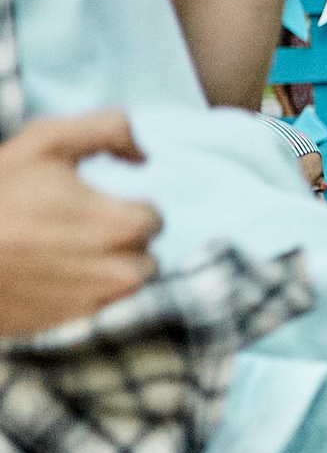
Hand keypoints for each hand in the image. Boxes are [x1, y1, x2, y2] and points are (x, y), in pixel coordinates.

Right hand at [0, 110, 162, 336]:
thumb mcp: (47, 142)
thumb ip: (110, 130)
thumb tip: (145, 151)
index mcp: (122, 227)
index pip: (155, 217)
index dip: (126, 204)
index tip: (94, 201)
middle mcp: (119, 273)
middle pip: (143, 251)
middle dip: (118, 236)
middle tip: (73, 222)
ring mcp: (95, 303)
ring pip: (124, 280)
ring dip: (106, 263)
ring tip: (60, 246)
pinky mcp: (69, 322)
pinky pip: (95, 302)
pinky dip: (80, 286)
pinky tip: (47, 269)